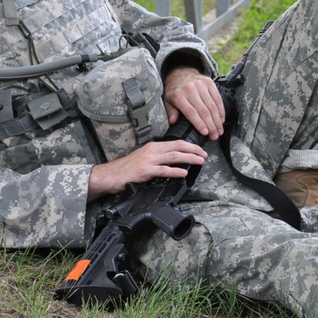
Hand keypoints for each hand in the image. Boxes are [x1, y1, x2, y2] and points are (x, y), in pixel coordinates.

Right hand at [87, 139, 207, 199]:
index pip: (176, 142)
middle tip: (204, 155)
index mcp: (154, 146)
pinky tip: (183, 173)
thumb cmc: (128, 168)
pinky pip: (164, 170)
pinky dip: (175, 171)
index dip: (190, 145)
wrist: (112, 174)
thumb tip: (175, 160)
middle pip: (178, 147)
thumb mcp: (145, 157)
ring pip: (174, 156)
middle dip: (194, 150)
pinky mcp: (146, 170)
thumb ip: (159, 157)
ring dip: (189, 158)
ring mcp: (149, 160)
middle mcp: (152, 150)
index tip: (200, 149)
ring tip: (199, 161)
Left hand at [162, 66, 224, 138]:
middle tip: (214, 136)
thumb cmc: (175, 90)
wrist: (180, 72)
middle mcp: (190, 89)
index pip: (191, 112)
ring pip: (212, 106)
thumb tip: (173, 122)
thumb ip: (171, 112)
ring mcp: (201, 85)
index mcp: (178, 95)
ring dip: (217, 120)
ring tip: (219, 130)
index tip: (205, 133)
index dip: (199, 124)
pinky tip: (221, 119)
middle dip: (211, 126)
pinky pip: (217, 98)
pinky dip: (221, 110)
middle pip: (204, 111)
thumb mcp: (168, 100)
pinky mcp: (209, 82)